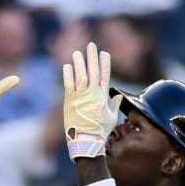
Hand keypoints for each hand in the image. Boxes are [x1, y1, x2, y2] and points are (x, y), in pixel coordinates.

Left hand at [62, 42, 122, 159]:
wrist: (86, 140)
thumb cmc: (100, 130)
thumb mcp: (112, 117)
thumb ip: (114, 104)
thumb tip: (117, 96)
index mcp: (103, 96)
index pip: (104, 75)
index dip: (104, 62)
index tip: (104, 53)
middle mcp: (91, 93)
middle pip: (92, 70)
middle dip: (92, 57)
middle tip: (91, 45)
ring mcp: (80, 96)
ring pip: (79, 74)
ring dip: (79, 62)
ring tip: (77, 52)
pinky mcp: (69, 101)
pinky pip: (68, 84)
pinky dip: (68, 74)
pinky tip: (67, 65)